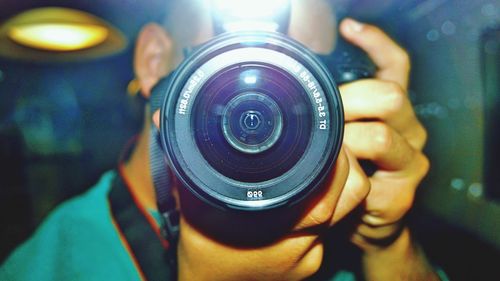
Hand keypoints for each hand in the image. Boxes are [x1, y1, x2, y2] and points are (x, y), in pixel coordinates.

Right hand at [175, 147, 369, 280]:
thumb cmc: (201, 251)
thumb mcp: (191, 204)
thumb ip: (186, 162)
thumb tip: (165, 121)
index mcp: (274, 224)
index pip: (328, 182)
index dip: (335, 155)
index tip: (326, 135)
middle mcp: (299, 244)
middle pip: (349, 194)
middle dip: (344, 163)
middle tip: (327, 145)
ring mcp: (309, 258)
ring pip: (344, 212)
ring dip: (339, 185)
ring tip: (318, 168)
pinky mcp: (312, 265)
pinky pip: (330, 229)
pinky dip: (322, 208)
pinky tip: (301, 200)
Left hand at [337, 18, 428, 249]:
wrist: (367, 224)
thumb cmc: (349, 174)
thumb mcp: (342, 137)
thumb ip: (334, 112)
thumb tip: (299, 89)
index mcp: (393, 109)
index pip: (395, 66)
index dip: (375, 43)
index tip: (348, 28)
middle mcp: (409, 128)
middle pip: (388, 95)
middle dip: (349, 102)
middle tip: (321, 120)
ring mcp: (411, 160)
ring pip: (380, 135)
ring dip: (345, 144)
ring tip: (326, 155)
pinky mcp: (403, 192)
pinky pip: (369, 178)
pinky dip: (346, 178)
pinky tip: (337, 182)